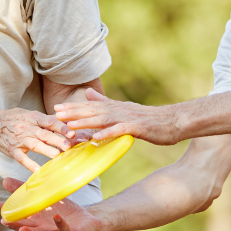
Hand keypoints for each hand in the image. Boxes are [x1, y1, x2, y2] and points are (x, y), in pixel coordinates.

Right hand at [0, 108, 75, 171]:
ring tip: (56, 155)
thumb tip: (65, 121)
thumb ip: (46, 119)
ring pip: (35, 145)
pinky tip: (38, 171)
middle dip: (58, 140)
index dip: (62, 127)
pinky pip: (22, 158)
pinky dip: (30, 164)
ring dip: (46, 150)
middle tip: (69, 146)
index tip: (72, 133)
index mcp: (34, 118)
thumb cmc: (15, 119)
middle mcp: (28, 128)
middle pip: (45, 134)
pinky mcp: (13, 150)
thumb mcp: (30, 114)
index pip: (50, 122)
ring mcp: (20, 140)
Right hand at [0, 178, 105, 230]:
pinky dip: (61, 225)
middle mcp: (45, 230)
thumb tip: (4, 180)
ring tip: (22, 228)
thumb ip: (27, 192)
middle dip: (15, 225)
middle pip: (28, 228)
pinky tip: (56, 217)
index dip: (6, 211)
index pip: (19, 216)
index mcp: (38, 221)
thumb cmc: (65, 212)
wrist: (89, 222)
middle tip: (3, 220)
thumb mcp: (45, 199)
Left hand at [54, 89, 182, 145]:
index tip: (57, 109)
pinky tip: (96, 136)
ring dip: (86, 121)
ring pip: (103, 119)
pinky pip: (120, 130)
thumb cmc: (151, 119)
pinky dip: (108, 132)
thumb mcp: (125, 109)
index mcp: (116, 107)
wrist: (175, 121)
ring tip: (69, 124)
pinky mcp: (138, 127)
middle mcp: (120, 110)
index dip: (74, 108)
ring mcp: (129, 118)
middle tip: (56, 113)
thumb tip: (88, 94)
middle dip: (74, 112)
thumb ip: (106, 103)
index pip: (91, 107)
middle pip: (93, 110)